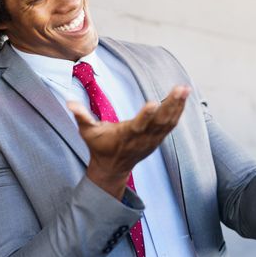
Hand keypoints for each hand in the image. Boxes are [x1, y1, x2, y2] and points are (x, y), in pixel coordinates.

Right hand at [67, 85, 190, 198]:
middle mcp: (142, 138)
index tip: (153, 103)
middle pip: (160, 121)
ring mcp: (152, 139)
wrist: (111, 167)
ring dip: (178, 105)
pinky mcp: (158, 138)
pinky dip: (178, 111)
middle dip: (171, 104)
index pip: (138, 125)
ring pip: (169, 122)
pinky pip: (171, 124)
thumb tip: (70, 102)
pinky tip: (184, 98)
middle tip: (181, 89)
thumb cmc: (99, 146)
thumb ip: (81, 116)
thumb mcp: (87, 132)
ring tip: (185, 89)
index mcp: (126, 135)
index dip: (146, 115)